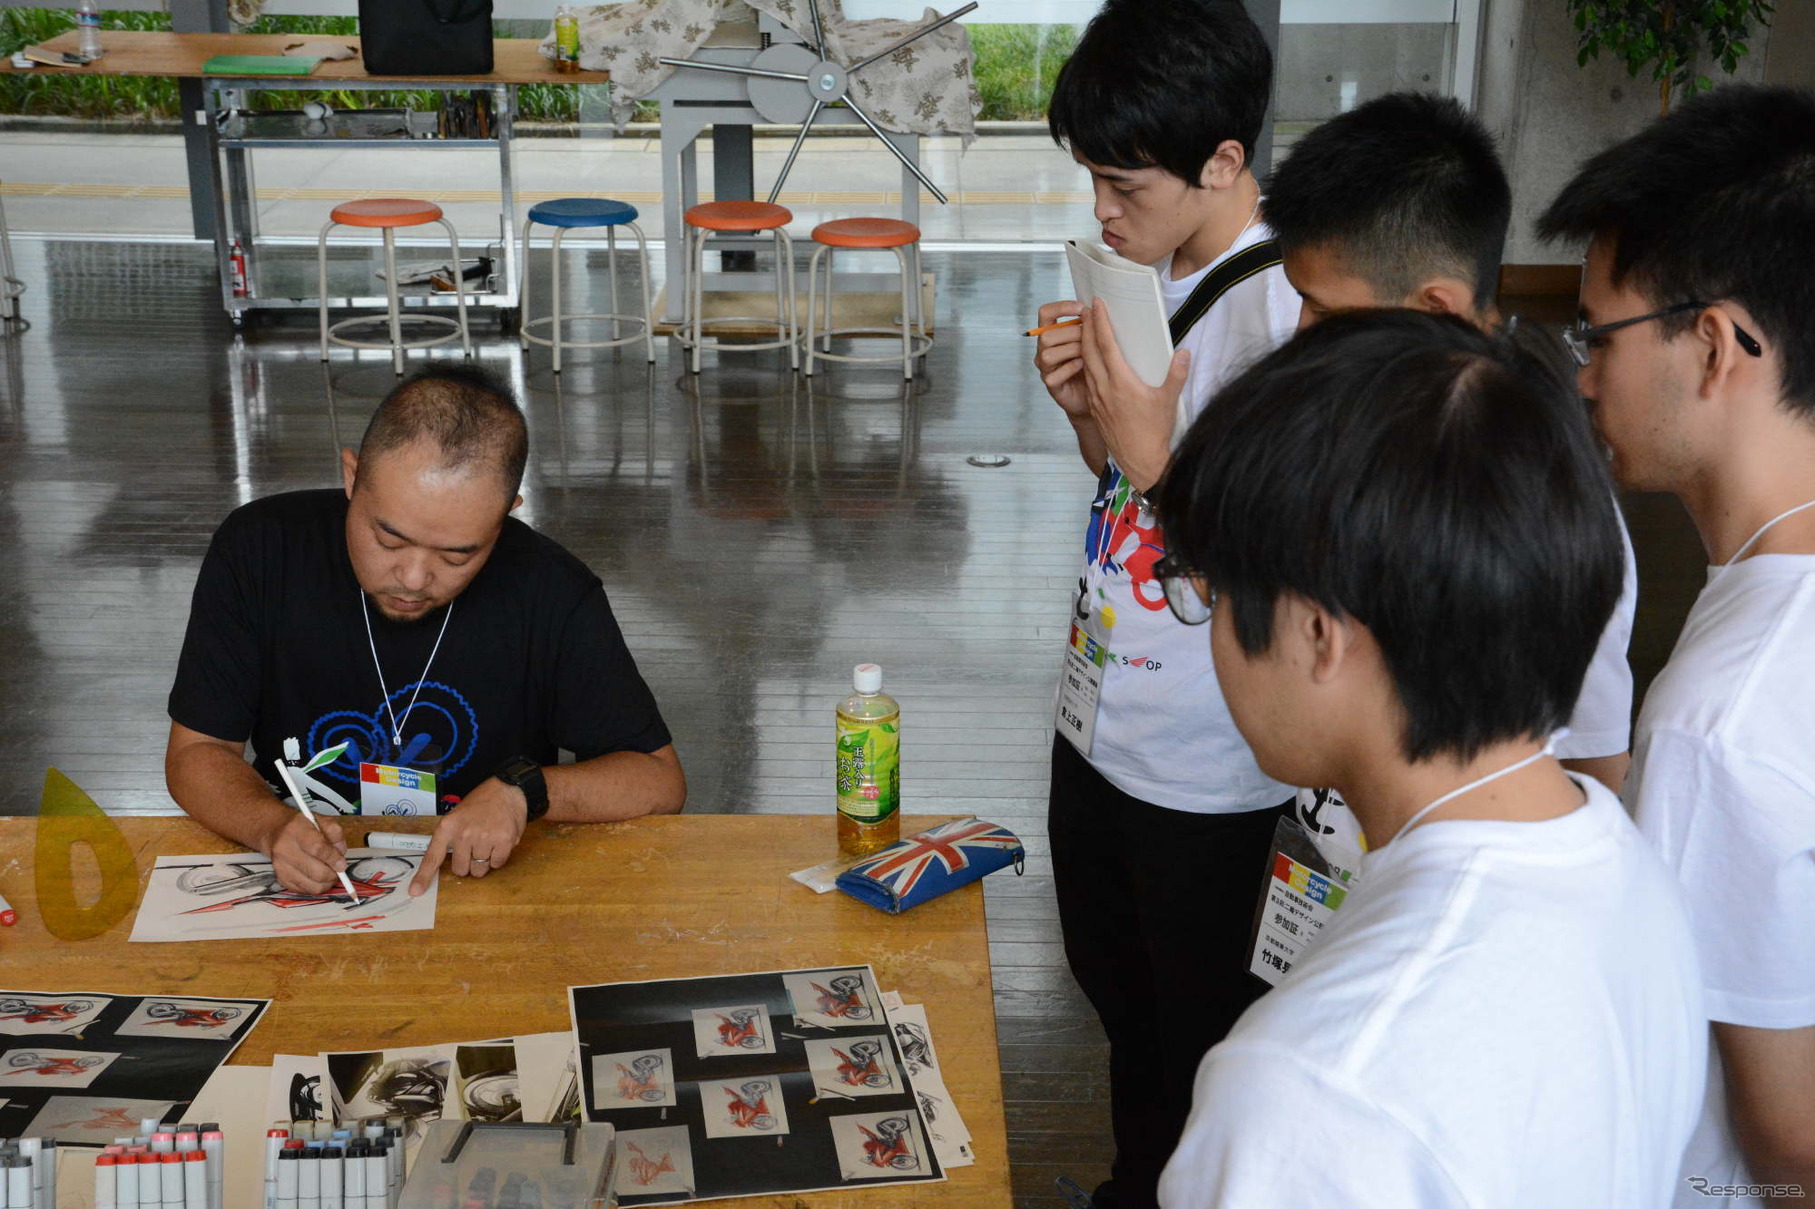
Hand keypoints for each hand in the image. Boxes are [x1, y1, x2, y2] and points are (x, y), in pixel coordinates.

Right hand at [262, 811, 348, 895]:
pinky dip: (316, 886)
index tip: (342, 863)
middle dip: (333, 874)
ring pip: (313, 886)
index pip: (318, 848)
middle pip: (317, 872)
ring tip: (329, 873)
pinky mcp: (281, 879)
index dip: (334, 859)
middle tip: (338, 870)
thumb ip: (335, 833)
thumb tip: (340, 853)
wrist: (275, 831)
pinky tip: (316, 876)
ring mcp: (281, 866)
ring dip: (327, 883)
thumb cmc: (299, 826)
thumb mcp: (320, 820)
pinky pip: (305, 890)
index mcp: (295, 830)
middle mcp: (284, 849)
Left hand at [409, 777, 527, 895]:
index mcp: (447, 827)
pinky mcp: (503, 841)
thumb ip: (450, 839)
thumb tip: (445, 865)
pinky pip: (497, 864)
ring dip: (484, 861)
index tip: (416, 891)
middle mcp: (463, 834)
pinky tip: (500, 841)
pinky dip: (499, 857)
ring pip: (479, 870)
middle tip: (475, 848)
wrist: (507, 789)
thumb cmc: (480, 804)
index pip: (433, 857)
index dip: (424, 876)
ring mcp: (484, 838)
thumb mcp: (456, 816)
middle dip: (468, 864)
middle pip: (460, 870)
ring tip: (489, 842)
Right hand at [1033, 300, 1089, 419]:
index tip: (1082, 308)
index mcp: (1052, 333)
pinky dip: (1070, 368)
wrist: (1096, 393)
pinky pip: (1054, 375)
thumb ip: (1088, 324)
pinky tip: (1083, 365)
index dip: (1061, 307)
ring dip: (1071, 350)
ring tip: (1087, 353)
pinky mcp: (1051, 385)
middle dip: (1072, 333)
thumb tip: (1098, 306)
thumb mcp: (1091, 340)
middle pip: (1046, 334)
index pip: (1045, 313)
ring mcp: (1045, 368)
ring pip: (1048, 354)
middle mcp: (1044, 349)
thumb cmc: (1093, 362)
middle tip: (1089, 338)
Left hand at [1079, 303, 1190, 490]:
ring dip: (1083, 345)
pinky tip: (1089, 359)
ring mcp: (1096, 399)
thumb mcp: (1168, 401)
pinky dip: (1085, 363)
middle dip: (1086, 327)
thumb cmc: (1154, 432)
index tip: (1096, 305)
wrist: (1139, 460)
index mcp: (1121, 382)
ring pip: (1085, 365)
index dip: (1100, 322)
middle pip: (1089, 351)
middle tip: (1087, 310)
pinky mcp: (1095, 408)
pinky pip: (1087, 379)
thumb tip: (1185, 352)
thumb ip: (1176, 375)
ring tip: (1085, 329)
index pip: (1106, 345)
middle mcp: (1104, 388)